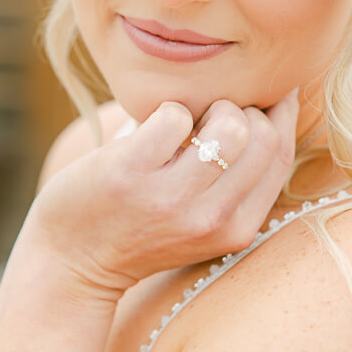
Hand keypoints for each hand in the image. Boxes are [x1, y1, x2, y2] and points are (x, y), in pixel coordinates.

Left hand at [27, 91, 299, 300]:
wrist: (70, 262)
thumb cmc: (139, 227)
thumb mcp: (202, 219)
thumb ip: (235, 178)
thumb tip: (269, 96)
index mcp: (236, 229)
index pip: (281, 155)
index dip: (280, 111)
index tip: (267, 88)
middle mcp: (210, 220)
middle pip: (261, 134)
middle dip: (240, 107)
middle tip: (208, 113)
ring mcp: (170, 199)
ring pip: (229, 124)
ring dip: (207, 106)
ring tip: (184, 121)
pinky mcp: (129, 174)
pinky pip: (173, 115)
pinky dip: (164, 110)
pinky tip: (147, 129)